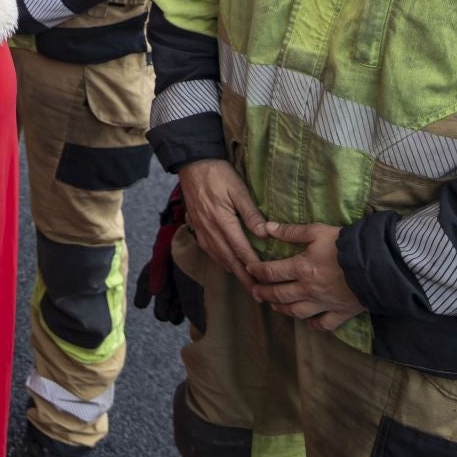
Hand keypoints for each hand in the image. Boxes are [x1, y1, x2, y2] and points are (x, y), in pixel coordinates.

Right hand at [176, 158, 267, 288]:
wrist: (191, 162)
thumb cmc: (218, 172)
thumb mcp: (238, 188)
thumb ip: (251, 213)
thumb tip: (264, 235)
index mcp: (222, 220)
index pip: (241, 250)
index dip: (253, 268)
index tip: (265, 282)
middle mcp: (210, 229)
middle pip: (229, 259)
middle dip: (244, 278)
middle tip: (257, 294)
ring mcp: (201, 228)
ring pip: (217, 256)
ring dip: (232, 271)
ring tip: (245, 284)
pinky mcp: (196, 225)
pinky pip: (208, 249)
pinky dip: (219, 260)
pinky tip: (226, 264)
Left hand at [248, 221, 364, 329]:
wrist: (377, 265)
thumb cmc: (346, 245)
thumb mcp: (317, 231)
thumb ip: (291, 231)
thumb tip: (267, 228)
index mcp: (301, 269)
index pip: (272, 272)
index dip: (258, 271)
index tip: (250, 270)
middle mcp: (309, 290)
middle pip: (280, 295)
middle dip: (264, 293)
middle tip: (255, 292)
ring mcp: (324, 304)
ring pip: (297, 311)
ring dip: (283, 309)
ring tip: (274, 306)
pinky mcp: (340, 312)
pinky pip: (323, 324)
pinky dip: (313, 324)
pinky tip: (308, 322)